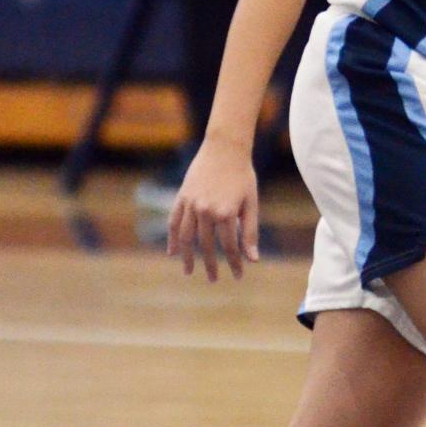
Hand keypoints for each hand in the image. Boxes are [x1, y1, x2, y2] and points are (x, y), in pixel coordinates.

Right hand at [168, 135, 259, 281]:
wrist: (225, 147)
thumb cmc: (243, 175)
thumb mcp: (251, 203)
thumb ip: (251, 231)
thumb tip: (253, 260)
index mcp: (226, 213)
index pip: (230, 247)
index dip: (234, 263)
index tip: (238, 275)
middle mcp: (206, 211)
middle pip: (207, 246)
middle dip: (211, 265)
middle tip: (214, 279)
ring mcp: (191, 204)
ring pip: (186, 238)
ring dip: (188, 257)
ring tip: (189, 271)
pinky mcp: (182, 197)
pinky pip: (174, 221)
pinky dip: (172, 238)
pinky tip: (173, 252)